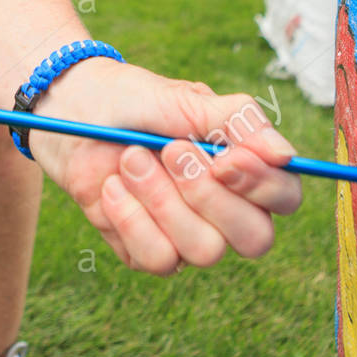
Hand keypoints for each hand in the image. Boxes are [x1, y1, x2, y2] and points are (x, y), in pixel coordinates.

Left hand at [27, 58, 301, 274]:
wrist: (71, 110)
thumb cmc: (135, 99)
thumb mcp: (187, 100)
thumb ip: (238, 122)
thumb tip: (286, 155)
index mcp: (243, 169)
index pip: (285, 197)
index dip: (263, 187)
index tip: (225, 159)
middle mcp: (222, 210)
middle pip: (254, 239)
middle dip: (209, 197)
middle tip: (169, 149)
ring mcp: (185, 234)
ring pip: (203, 252)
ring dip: (161, 200)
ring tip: (130, 157)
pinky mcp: (145, 251)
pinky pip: (156, 258)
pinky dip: (130, 218)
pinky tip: (112, 185)